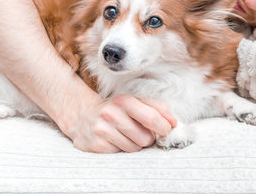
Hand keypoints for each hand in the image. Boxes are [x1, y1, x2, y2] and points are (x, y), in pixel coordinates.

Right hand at [61, 94, 176, 152]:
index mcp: (124, 101)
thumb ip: (157, 108)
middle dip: (148, 137)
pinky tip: (115, 140)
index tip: (167, 129)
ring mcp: (102, 131)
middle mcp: (112, 114)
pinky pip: (121, 154)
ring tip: (125, 135)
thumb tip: (173, 123)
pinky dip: (122, 149)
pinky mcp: (96, 146)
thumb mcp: (135, 101)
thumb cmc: (116, 108)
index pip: (152, 118)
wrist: (82, 115)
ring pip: (135, 148)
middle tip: (140, 131)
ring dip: (135, 144)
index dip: (164, 127)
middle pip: (146, 138)